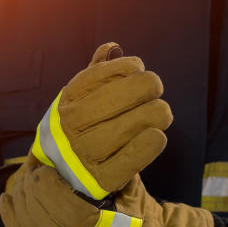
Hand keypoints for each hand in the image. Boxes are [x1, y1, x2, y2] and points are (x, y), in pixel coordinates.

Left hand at [0, 157, 153, 226]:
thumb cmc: (138, 225)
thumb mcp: (134, 196)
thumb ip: (115, 170)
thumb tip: (90, 141)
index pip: (62, 207)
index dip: (48, 185)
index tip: (46, 169)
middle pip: (39, 215)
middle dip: (32, 189)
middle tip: (33, 171)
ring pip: (26, 226)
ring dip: (22, 199)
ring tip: (25, 181)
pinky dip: (11, 217)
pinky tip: (8, 198)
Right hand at [30, 43, 171, 199]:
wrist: (65, 176)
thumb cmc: (82, 128)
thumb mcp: (80, 101)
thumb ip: (96, 75)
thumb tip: (112, 48)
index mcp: (66, 103)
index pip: (96, 77)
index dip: (124, 67)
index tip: (138, 67)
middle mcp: (71, 127)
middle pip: (114, 100)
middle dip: (144, 87)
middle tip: (156, 87)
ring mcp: (85, 153)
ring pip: (127, 127)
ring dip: (153, 114)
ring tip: (162, 113)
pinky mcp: (102, 179)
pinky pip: (131, 158)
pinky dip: (149, 144)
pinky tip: (157, 135)